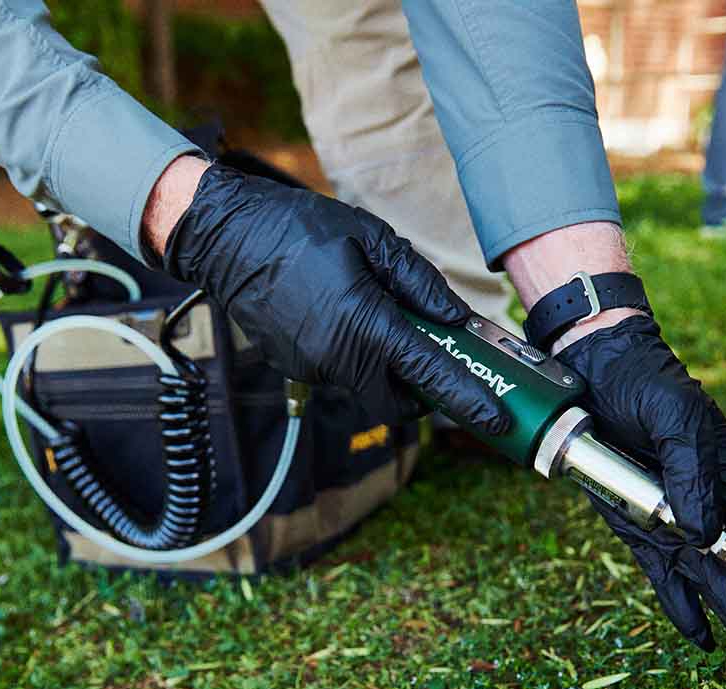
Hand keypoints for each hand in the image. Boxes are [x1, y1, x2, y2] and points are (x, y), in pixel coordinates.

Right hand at [161, 163, 507, 433]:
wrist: (227, 238)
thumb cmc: (300, 229)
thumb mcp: (373, 239)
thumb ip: (420, 284)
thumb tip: (455, 319)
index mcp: (365, 325)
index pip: (430, 375)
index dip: (469, 401)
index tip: (498, 422)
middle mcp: (338, 359)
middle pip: (398, 402)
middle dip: (421, 393)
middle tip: (435, 358)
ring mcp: (313, 368)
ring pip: (367, 386)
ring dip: (384, 365)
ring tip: (374, 311)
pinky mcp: (295, 366)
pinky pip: (338, 371)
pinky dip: (354, 353)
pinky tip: (339, 311)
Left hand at [558, 314, 725, 666]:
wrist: (597, 370)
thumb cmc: (648, 386)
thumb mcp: (676, 421)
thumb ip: (691, 476)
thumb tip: (703, 535)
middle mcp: (710, 506)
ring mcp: (675, 518)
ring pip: (707, 580)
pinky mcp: (639, 523)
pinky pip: (663, 571)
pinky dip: (680, 603)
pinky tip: (700, 636)